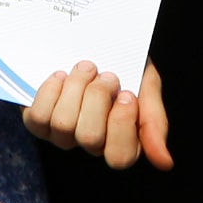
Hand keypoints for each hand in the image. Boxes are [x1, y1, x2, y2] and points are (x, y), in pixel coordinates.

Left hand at [24, 60, 172, 170]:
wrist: (98, 39)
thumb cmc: (126, 66)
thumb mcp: (147, 87)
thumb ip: (154, 122)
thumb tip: (164, 163)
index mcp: (121, 141)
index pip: (119, 157)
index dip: (121, 123)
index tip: (127, 93)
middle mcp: (90, 143)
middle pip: (89, 137)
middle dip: (98, 97)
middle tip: (106, 75)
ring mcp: (62, 135)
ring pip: (63, 125)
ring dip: (76, 88)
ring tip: (85, 69)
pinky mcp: (38, 121)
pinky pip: (37, 118)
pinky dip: (50, 92)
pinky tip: (61, 76)